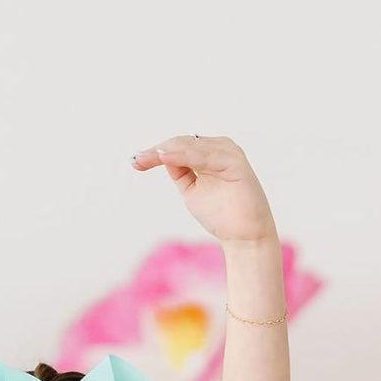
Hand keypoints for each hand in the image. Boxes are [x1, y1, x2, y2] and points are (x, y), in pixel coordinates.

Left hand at [131, 134, 276, 245]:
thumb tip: (162, 154)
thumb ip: (180, 171)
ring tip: (149, 157)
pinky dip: (185, 155)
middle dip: (158, 150)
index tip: (136, 161)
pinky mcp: (235, 163)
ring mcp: (229, 153)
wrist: (245, 238)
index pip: (179, 146)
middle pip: (182, 142)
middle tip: (137, 160)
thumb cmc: (221, 216)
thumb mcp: (192, 190)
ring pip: (191, 146)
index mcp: (210, 153)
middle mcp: (220, 148)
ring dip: (169, 150)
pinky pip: (205, 156)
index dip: (156, 152)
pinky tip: (166, 157)